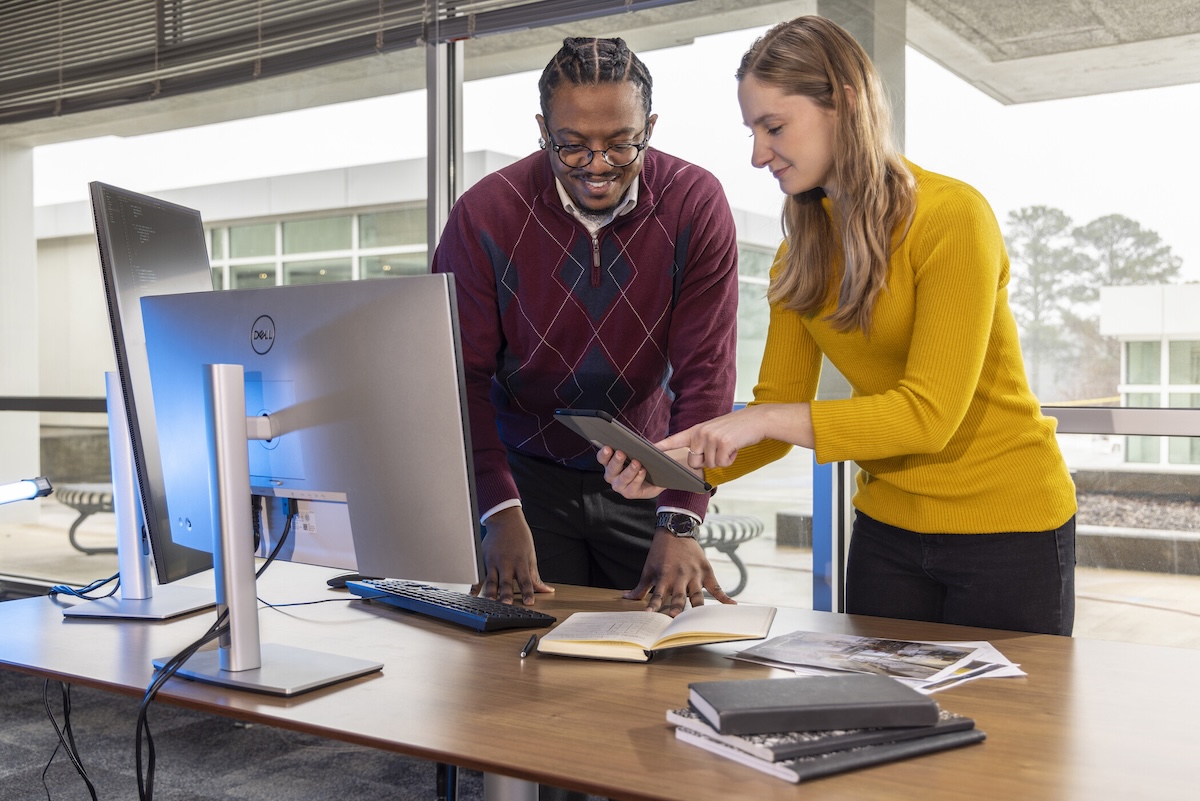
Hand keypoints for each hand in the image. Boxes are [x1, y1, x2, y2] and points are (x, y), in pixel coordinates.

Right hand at [474, 507, 553, 604]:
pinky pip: (478, 576)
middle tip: (506, 604)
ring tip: (490, 603)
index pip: (525, 580)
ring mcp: (493, 562)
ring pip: (491, 580)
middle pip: (506, 581)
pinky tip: (473, 595)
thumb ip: (535, 576)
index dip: (528, 592)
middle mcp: (506, 563)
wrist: (504, 520)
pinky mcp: (483, 560)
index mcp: (520, 561)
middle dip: (506, 594)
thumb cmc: (520, 537)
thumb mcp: (530, 555)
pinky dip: (475, 586)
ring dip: (490, 593)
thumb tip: (546, 590)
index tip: (529, 603)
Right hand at [596, 445, 670, 498]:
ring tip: (636, 463)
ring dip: (629, 470)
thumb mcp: (642, 451)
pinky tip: (642, 471)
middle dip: (616, 461)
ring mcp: (620, 486)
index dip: (603, 454)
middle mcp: (612, 475)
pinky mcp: (630, 493)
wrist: (655, 479)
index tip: (608, 448)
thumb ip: (641, 445)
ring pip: (623, 478)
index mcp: (610, 462)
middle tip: (621, 453)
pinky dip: (638, 478)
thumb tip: (645, 442)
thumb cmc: (644, 462)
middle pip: (611, 469)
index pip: (602, 458)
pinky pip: (633, 486)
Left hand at [623, 531, 734, 615]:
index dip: (653, 605)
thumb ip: (641, 587)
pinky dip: (725, 597)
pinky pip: (717, 587)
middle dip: (676, 607)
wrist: (676, 530)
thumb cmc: (660, 552)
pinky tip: (732, 605)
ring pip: (697, 595)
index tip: (650, 616)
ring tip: (699, 618)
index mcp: (664, 577)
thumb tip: (626, 598)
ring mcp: (695, 575)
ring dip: (697, 606)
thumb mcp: (648, 569)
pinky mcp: (706, 572)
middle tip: (674, 618)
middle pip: (679, 597)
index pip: (657, 595)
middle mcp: (680, 577)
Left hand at [660, 403, 813, 467]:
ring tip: (730, 446)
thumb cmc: (737, 429)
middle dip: (708, 461)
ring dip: (722, 460)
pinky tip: (735, 448)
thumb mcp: (715, 431)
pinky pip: (722, 463)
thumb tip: (696, 461)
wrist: (757, 420)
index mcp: (697, 429)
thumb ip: (702, 442)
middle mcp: (701, 433)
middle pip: (695, 462)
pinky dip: (731, 460)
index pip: (675, 439)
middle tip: (721, 449)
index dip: (661, 447)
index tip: (648, 451)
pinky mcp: (723, 443)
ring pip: (710, 464)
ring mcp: (711, 437)